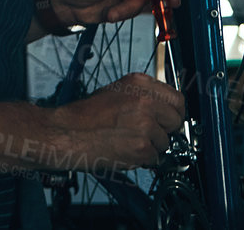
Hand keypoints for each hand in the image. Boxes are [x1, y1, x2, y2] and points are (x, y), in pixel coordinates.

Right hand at [47, 72, 185, 170]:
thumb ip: (141, 97)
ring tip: (127, 142)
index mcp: (139, 83)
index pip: (177, 99)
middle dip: (165, 131)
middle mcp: (146, 100)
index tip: (168, 120)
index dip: (172, 113)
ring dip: (151, 147)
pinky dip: (142, 160)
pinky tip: (124, 152)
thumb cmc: (84, 116)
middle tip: (148, 135)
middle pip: (176, 120)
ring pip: (165, 142)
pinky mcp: (142, 146)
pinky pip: (155, 158)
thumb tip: (162, 110)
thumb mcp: (115, 93)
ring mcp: (146, 123)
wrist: (66, 133)